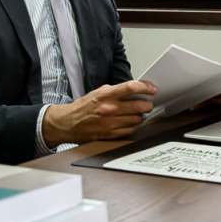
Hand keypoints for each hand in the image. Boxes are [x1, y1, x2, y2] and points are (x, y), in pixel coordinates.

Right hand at [42, 80, 156, 146]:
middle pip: (139, 106)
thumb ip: (115, 90)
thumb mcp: (98, 92)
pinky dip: (132, 126)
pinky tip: (129, 123)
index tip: (153, 90)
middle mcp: (109, 108)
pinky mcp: (109, 134)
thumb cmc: (83, 107)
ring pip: (136, 119)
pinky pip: (129, 130)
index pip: (132, 87)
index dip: (146, 88)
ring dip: (140, 116)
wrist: (67, 123)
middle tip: (148, 104)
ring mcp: (109, 123)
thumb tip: (133, 89)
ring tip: (136, 114)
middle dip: (147, 105)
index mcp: (106, 95)